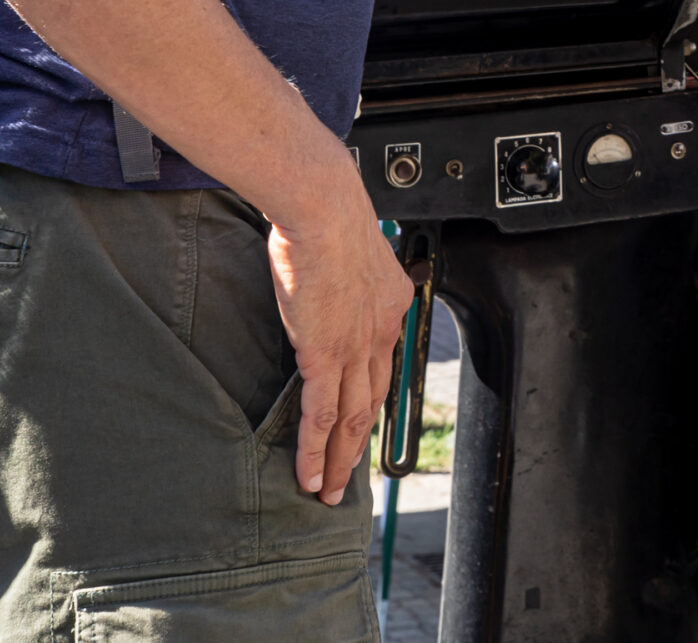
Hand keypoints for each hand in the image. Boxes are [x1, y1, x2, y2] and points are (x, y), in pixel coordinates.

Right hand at [267, 161, 415, 505]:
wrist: (323, 207)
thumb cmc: (326, 215)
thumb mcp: (349, 250)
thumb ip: (344, 274)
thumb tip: (326, 273)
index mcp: (390, 307)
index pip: (383, 367)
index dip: (372, 401)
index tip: (362, 426)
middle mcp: (380, 334)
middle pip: (373, 403)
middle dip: (357, 446)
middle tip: (344, 478)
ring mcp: (354, 348)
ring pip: (350, 419)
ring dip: (336, 460)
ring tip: (322, 491)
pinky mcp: (325, 355)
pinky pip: (321, 414)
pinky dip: (313, 448)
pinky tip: (307, 472)